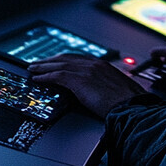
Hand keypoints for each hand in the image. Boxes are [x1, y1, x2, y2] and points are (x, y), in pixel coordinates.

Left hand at [28, 54, 148, 117]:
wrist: (132, 107)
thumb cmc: (129, 103)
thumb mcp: (117, 90)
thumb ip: (107, 86)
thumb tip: (100, 92)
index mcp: (103, 65)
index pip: (78, 58)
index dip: (64, 60)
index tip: (56, 62)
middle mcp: (93, 64)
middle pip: (66, 58)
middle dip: (50, 60)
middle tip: (39, 63)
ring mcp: (86, 70)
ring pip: (59, 64)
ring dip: (43, 66)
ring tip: (33, 69)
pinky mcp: (80, 80)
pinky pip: (57, 75)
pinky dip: (45, 76)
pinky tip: (38, 78)